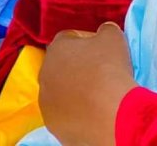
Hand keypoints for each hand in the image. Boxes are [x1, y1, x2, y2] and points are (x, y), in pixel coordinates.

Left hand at [39, 23, 136, 145]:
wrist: (113, 114)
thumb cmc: (110, 69)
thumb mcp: (113, 37)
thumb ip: (106, 30)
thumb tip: (104, 32)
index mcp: (56, 47)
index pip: (71, 39)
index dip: (89, 43)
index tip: (104, 54)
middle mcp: (44, 72)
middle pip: (63, 67)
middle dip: (78, 70)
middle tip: (101, 77)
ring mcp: (46, 101)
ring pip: (61, 93)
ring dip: (75, 94)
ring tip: (97, 100)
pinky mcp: (53, 125)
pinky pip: (65, 116)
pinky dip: (77, 115)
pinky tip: (93, 116)